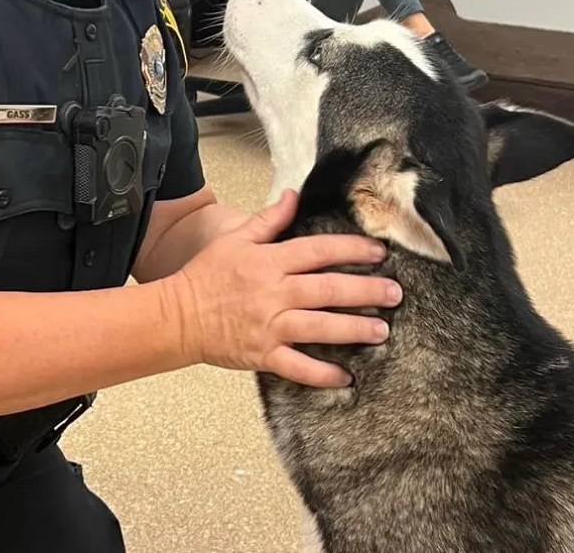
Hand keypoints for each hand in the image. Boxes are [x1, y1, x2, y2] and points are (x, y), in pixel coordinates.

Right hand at [168, 190, 400, 387]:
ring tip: (382, 330)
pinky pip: (298, 366)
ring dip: (353, 329)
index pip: (317, 251)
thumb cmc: (206, 276)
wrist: (178, 315)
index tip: (378, 252)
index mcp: (268, 261)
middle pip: (327, 290)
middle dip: (365, 291)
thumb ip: (268, 219)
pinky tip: (347, 377)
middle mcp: (274, 293)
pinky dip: (322, 374)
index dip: (351, 250)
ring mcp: (269, 326)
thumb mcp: (234, 239)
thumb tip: (293, 195)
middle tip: (394, 293)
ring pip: (320, 328)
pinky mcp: (263, 354)